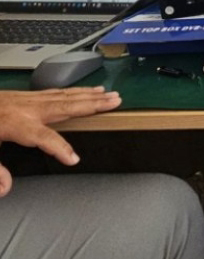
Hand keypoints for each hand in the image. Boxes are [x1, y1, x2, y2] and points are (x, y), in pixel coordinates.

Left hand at [0, 87, 121, 196]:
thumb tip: (6, 188)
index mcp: (14, 123)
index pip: (44, 137)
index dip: (60, 148)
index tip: (74, 159)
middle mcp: (25, 108)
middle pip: (65, 104)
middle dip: (92, 103)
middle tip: (116, 100)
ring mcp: (25, 99)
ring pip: (63, 94)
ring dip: (88, 94)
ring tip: (108, 93)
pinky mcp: (22, 96)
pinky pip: (54, 91)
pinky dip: (72, 91)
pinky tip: (82, 90)